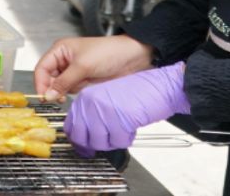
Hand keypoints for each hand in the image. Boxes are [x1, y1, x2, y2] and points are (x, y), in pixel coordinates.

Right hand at [34, 35, 153, 102]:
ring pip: (58, 86)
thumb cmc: (108, 52)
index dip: (40, 82)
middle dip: (50, 89)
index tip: (43, 96)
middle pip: (48, 78)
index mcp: (60, 50)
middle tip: (54, 99)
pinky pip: (69, 90)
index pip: (42, 68)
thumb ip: (64, 81)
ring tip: (66, 96)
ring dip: (61, 92)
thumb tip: (48, 95)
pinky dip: (69, 94)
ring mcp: (73, 71)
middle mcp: (64, 60)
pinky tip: (75, 94)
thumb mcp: (83, 66)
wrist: (131, 58)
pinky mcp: (82, 81)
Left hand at [63, 63, 189, 156]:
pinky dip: (125, 139)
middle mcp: (92, 104)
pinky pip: (118, 142)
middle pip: (83, 139)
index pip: (70, 127)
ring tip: (120, 132)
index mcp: (86, 97)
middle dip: (94, 145)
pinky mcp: (120, 120)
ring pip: (100, 143)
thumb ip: (92, 113)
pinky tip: (130, 129)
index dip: (78, 140)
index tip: (83, 145)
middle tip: (105, 142)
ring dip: (111, 142)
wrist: (159, 85)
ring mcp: (105, 112)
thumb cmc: (137, 90)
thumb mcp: (107, 96)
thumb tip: (83, 135)